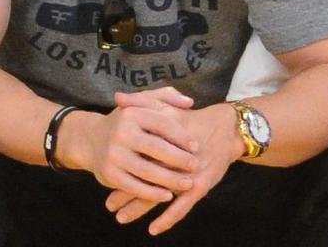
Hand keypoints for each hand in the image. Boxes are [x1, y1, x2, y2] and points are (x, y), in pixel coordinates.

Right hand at [68, 90, 200, 207]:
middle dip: (179, 159)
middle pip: (157, 148)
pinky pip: (135, 187)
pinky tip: (167, 195)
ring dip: (170, 179)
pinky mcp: (109, 175)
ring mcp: (114, 155)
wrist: (91, 140)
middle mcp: (121, 133)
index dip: (182, 136)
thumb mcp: (143, 102)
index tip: (196, 146)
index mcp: (133, 113)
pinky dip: (152, 193)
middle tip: (195, 165)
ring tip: (187, 183)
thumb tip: (190, 103)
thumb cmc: (127, 122)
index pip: (163, 124)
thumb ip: (167, 96)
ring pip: (147, 171)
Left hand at [106, 99, 243, 235]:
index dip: (120, 166)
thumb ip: (141, 101)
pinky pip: (181, 207)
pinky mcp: (200, 187)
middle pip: (144, 178)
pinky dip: (167, 219)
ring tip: (121, 218)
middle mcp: (173, 159)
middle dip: (125, 193)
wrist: (225, 130)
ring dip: (139, 208)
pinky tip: (153, 229)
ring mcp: (187, 175)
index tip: (102, 174)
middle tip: (109, 205)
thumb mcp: (167, 108)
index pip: (137, 155)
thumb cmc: (191, 120)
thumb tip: (117, 97)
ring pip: (159, 195)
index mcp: (162, 140)